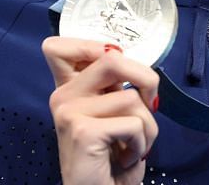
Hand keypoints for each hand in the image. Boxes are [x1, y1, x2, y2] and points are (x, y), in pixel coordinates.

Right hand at [42, 37, 159, 184]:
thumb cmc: (108, 163)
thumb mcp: (110, 117)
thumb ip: (113, 90)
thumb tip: (140, 71)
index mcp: (67, 90)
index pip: (58, 47)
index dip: (91, 45)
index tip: (117, 71)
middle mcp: (62, 96)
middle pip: (110, 56)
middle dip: (145, 77)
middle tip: (150, 103)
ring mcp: (69, 111)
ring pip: (132, 97)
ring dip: (147, 127)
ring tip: (132, 145)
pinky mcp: (83, 130)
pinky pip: (133, 124)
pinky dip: (141, 144)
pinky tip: (125, 157)